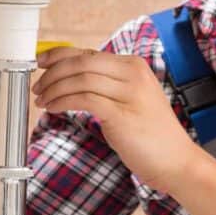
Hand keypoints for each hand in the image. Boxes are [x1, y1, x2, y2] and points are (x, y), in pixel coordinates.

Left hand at [32, 46, 192, 192]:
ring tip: (42, 101)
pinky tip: (54, 109)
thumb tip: (71, 77)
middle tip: (38, 86)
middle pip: (81, 62)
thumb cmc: (151, 134)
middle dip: (52, 73)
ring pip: (80, 79)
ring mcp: (129, 93)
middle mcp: (133, 73)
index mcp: (134, 65)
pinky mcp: (122, 114)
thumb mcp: (130, 99)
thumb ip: (106, 84)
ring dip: (54, 89)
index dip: (59, 55)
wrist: (178, 162)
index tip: (41, 62)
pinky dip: (63, 102)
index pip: (88, 53)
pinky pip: (83, 99)